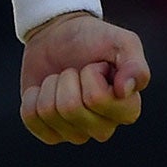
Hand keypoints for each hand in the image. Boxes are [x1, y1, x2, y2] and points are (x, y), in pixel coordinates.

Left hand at [19, 11, 149, 144]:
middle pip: (71, 108)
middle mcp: (104, 127)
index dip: (90, 75)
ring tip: (61, 77)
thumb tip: (125, 90)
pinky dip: (32, 97)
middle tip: (74, 70)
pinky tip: (44, 90)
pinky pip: (32, 119)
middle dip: (66, 78)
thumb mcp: (120, 41)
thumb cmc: (94, 38)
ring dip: (50, 85)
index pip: (97, 99)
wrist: (59, 33)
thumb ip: (135, 63)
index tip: (96, 64)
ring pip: (50, 112)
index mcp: (127, 109)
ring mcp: (76, 133)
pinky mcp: (50, 133)